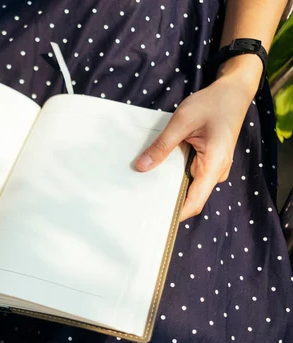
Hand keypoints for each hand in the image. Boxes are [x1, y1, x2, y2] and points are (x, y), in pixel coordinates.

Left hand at [134, 73, 255, 221]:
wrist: (233, 92)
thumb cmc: (212, 103)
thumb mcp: (182, 121)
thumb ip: (162, 145)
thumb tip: (141, 166)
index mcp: (214, 165)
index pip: (194, 202)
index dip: (175, 215)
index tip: (153, 220)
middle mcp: (216, 172)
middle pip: (190, 197)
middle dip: (166, 201)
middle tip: (138, 202)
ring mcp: (213, 169)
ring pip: (188, 187)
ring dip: (168, 187)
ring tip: (142, 188)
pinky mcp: (208, 163)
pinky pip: (189, 176)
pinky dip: (173, 176)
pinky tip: (155, 172)